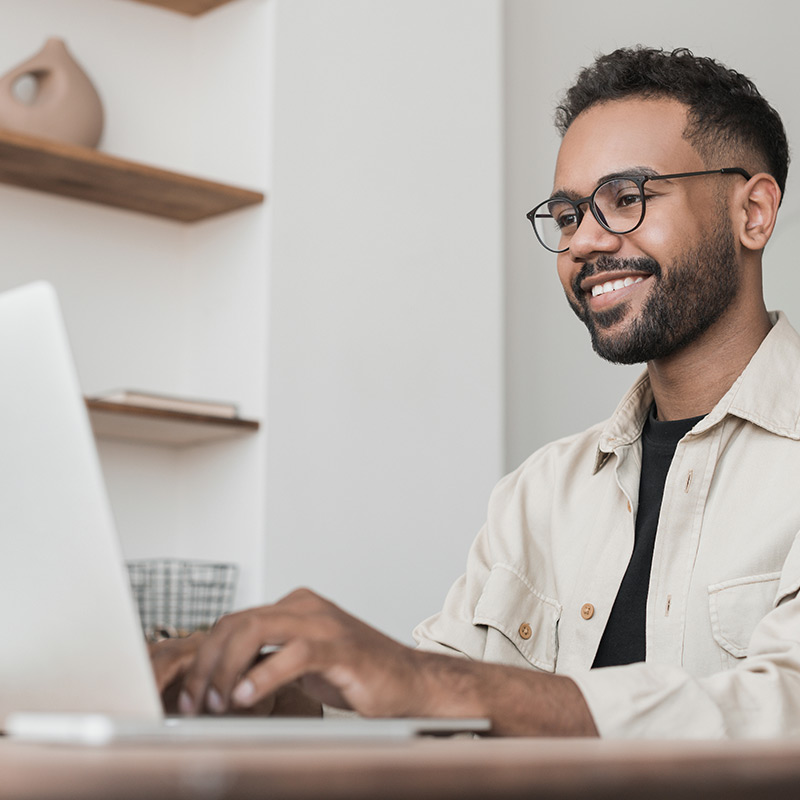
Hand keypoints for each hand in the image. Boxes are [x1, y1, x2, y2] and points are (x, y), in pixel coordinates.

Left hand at [175, 588, 431, 717]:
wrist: (409, 681)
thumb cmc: (356, 674)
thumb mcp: (300, 665)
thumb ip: (266, 661)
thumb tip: (219, 681)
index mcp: (295, 606)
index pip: (234, 621)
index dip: (205, 657)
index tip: (191, 693)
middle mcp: (306, 607)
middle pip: (237, 622)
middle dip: (206, 664)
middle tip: (195, 702)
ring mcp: (324, 624)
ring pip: (256, 629)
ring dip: (226, 669)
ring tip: (217, 702)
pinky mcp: (342, 648)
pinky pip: (295, 653)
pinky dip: (265, 674)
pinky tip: (248, 696)